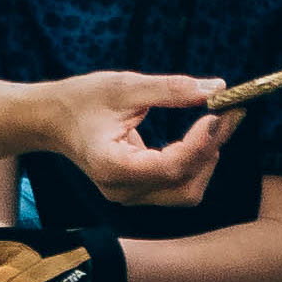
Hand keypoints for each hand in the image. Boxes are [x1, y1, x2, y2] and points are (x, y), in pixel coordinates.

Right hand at [46, 71, 236, 205]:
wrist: (51, 120)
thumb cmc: (81, 100)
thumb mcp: (124, 86)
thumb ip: (170, 89)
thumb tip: (216, 87)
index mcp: (112, 167)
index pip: (170, 167)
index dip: (201, 143)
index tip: (219, 112)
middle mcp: (122, 190)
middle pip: (185, 187)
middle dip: (211, 150)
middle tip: (230, 112)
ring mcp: (130, 195)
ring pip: (186, 191)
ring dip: (208, 157)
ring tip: (218, 121)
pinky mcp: (139, 191)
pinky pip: (178, 185)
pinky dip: (196, 161)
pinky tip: (202, 133)